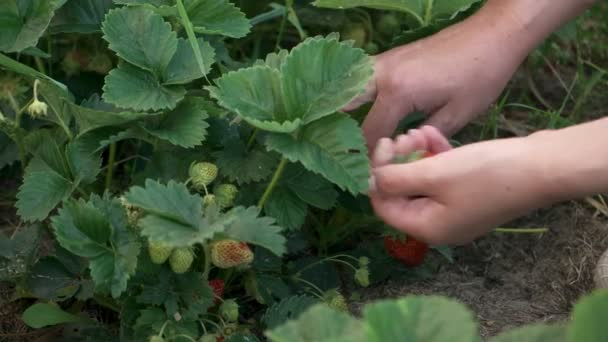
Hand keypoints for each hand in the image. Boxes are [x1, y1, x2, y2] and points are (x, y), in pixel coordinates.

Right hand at [345, 22, 522, 151]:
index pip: (370, 134)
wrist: (491, 34)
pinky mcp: (389, 57)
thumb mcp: (457, 116)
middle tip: (347, 154)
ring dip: (345, 111)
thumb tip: (404, 156)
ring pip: (349, 89)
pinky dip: (355, 96)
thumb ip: (424, 138)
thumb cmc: (480, 76)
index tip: (369, 174)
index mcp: (398, 92)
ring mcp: (383, 61)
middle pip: (346, 107)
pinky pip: (361, 78)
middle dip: (343, 132)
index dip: (369, 157)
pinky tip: (362, 112)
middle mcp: (381, 74)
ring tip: (347, 136)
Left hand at [368, 126, 558, 245]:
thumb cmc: (485, 173)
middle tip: (402, 135)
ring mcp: (456, 209)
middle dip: (399, 162)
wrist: (543, 168)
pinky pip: (443, 176)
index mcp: (427, 228)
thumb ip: (396, 179)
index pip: (385, 207)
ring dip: (417, 155)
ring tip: (420, 131)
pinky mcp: (470, 193)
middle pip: (403, 193)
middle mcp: (439, 224)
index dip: (377, 177)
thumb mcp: (434, 174)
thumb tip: (370, 182)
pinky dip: (436, 156)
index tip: (383, 145)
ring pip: (422, 181)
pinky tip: (434, 133)